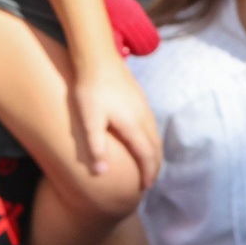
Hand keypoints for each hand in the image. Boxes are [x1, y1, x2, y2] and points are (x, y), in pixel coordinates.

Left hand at [68, 55, 161, 189]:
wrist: (98, 57)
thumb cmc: (90, 88)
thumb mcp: (90, 119)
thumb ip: (96, 146)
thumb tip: (101, 173)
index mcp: (134, 127)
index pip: (146, 157)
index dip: (147, 173)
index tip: (145, 187)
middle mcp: (144, 120)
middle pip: (156, 150)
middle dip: (154, 168)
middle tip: (149, 182)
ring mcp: (145, 109)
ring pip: (156, 138)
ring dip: (155, 155)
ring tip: (148, 165)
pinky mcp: (141, 101)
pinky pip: (152, 128)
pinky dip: (152, 142)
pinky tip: (143, 141)